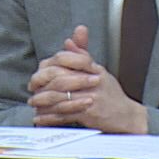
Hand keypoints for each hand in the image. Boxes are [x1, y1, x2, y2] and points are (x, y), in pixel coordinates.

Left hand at [27, 27, 146, 133]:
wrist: (127, 116)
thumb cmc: (109, 93)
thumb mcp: (98, 70)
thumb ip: (81, 55)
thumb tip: (68, 40)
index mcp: (93, 68)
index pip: (65, 58)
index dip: (48, 64)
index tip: (39, 70)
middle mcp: (92, 81)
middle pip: (59, 78)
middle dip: (41, 83)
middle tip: (32, 87)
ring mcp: (90, 98)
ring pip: (59, 97)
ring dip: (42, 101)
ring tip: (33, 102)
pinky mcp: (89, 114)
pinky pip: (63, 115)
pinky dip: (48, 117)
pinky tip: (39, 118)